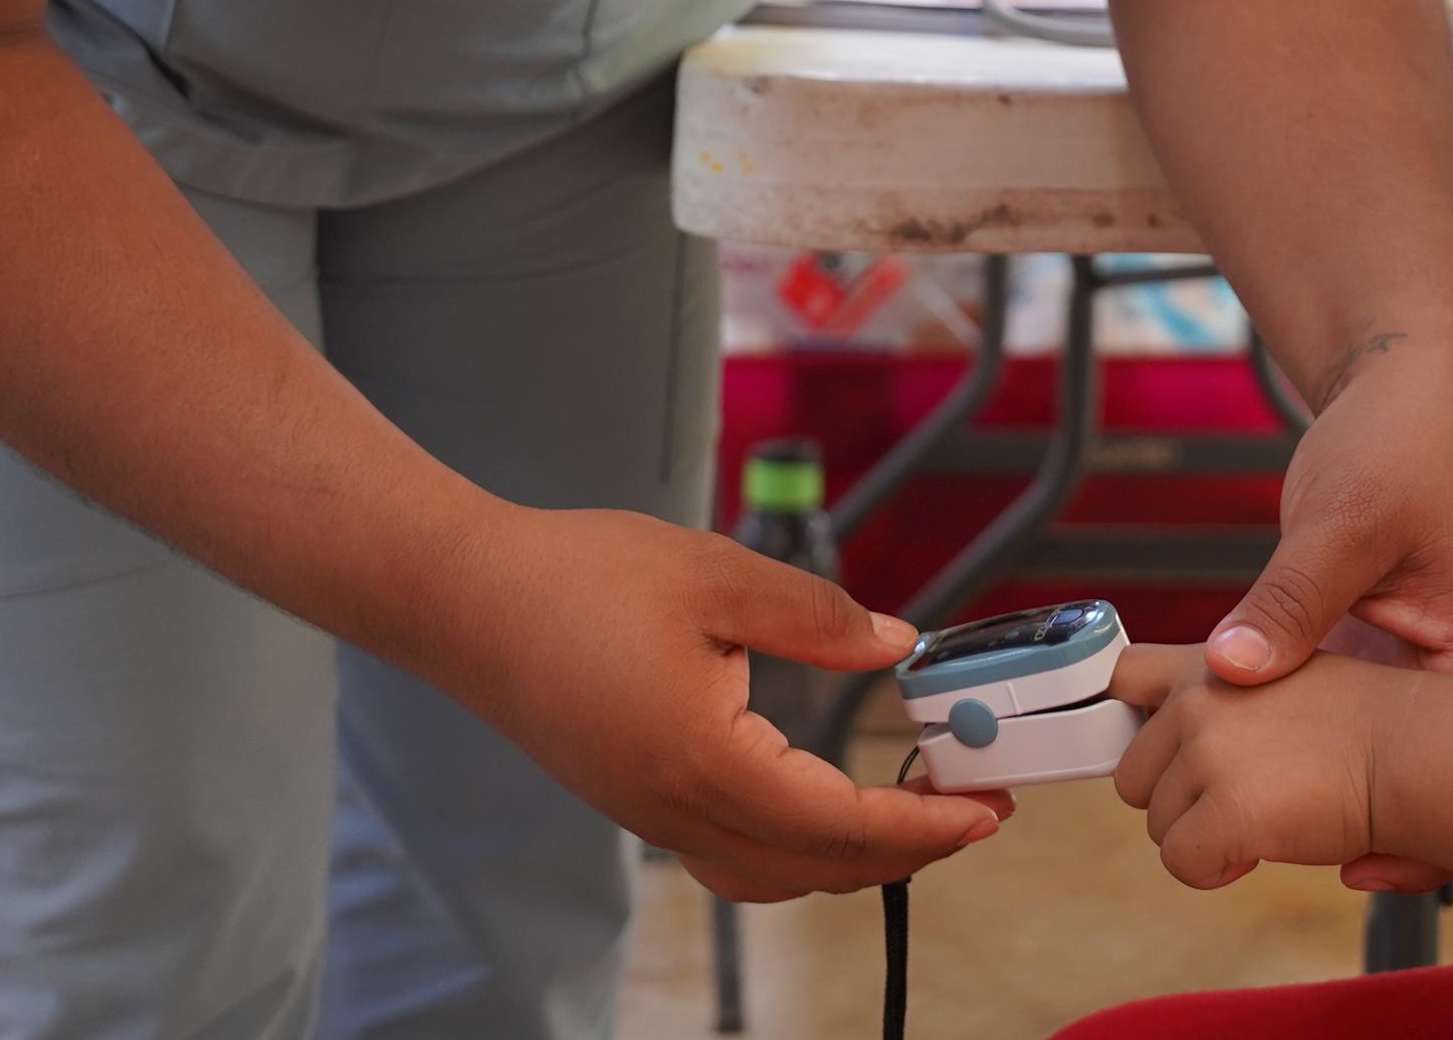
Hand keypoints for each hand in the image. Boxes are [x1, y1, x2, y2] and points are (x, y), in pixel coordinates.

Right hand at [434, 509, 1005, 900]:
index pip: (844, 825)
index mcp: (707, 765)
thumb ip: (816, 615)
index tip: (989, 809)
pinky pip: (733, 860)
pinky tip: (816, 805)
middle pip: (820, 869)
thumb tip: (900, 645)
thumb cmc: (577, 579)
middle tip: (973, 803)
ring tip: (911, 807)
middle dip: (908, 846)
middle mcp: (679, 814)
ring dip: (852, 856)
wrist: (462, 600)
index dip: (926, 823)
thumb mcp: (714, 575)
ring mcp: (651, 820)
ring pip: (775, 877)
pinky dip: (795, 852)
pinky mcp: (633, 805)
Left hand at [1108, 642, 1403, 889]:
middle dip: (1178, 799)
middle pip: (1132, 773)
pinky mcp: (1227, 807)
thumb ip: (1231, 695)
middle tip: (1239, 800)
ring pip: (1159, 825)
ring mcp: (1209, 750)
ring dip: (1204, 835)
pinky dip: (1216, 871)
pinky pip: (1183, 863)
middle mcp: (1199, 697)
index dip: (1118, 716)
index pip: (1122, 675)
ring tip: (1266, 818)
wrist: (1420, 749)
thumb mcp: (1290, 677)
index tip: (1125, 744)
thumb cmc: (1374, 723)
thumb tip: (1179, 733)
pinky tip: (1262, 850)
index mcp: (1213, 662)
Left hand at [1214, 330, 1452, 889]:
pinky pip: (1330, 693)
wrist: (1408, 369)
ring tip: (1242, 804)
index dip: (1414, 825)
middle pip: (1408, 764)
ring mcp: (1413, 651)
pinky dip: (1287, 712)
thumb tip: (1230, 672)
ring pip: (1360, 735)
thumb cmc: (1407, 434)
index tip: (1352, 865)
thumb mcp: (1348, 518)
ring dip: (1304, 759)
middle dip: (1348, 804)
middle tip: (1270, 840)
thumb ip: (1292, 599)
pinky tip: (1232, 738)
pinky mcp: (1372, 631)